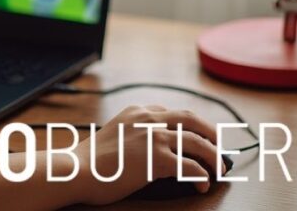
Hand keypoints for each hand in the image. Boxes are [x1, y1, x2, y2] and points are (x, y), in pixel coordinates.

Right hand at [75, 105, 219, 204]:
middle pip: (191, 120)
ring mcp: (153, 138)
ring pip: (197, 142)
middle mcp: (147, 119)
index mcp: (135, 112)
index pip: (170, 112)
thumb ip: (133, 135)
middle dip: (211, 132)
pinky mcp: (157, 159)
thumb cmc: (89, 161)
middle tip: (220, 147)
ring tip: (219, 169)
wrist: (77, 170)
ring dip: (214, 156)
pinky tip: (202, 184)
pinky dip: (202, 176)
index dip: (188, 125)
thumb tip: (153, 151)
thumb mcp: (112, 135)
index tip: (196, 134)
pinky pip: (191, 167)